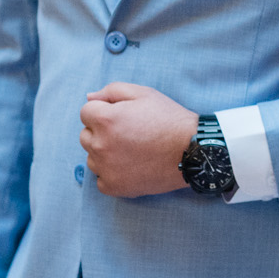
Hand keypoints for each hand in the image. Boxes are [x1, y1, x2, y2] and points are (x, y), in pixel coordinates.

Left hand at [81, 83, 195, 195]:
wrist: (193, 151)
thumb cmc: (169, 119)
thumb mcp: (144, 94)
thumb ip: (111, 91)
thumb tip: (89, 97)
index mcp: (105, 119)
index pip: (86, 112)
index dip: (106, 111)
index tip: (124, 116)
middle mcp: (100, 145)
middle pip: (86, 135)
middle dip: (102, 132)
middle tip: (129, 133)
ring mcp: (106, 168)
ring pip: (92, 157)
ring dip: (105, 153)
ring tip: (132, 150)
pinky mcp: (114, 186)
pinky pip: (101, 179)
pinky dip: (112, 173)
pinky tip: (131, 166)